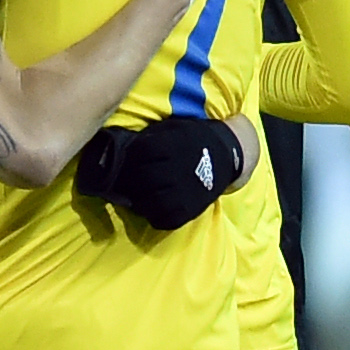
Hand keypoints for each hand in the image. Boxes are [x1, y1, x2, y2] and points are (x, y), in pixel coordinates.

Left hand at [76, 115, 242, 227]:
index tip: (120, 163)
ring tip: (137, 197)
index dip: (125, 161)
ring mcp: (181, 192)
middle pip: (138, 181)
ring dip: (137, 202)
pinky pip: (164, 220)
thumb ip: (149, 138)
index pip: (134, 157)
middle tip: (124, 183)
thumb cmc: (192, 138)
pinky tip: (153, 207)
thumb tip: (120, 147)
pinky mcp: (188, 209)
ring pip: (147, 203)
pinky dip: (154, 216)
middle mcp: (172, 170)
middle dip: (128, 182)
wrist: (229, 153)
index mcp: (166, 147)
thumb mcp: (170, 129)